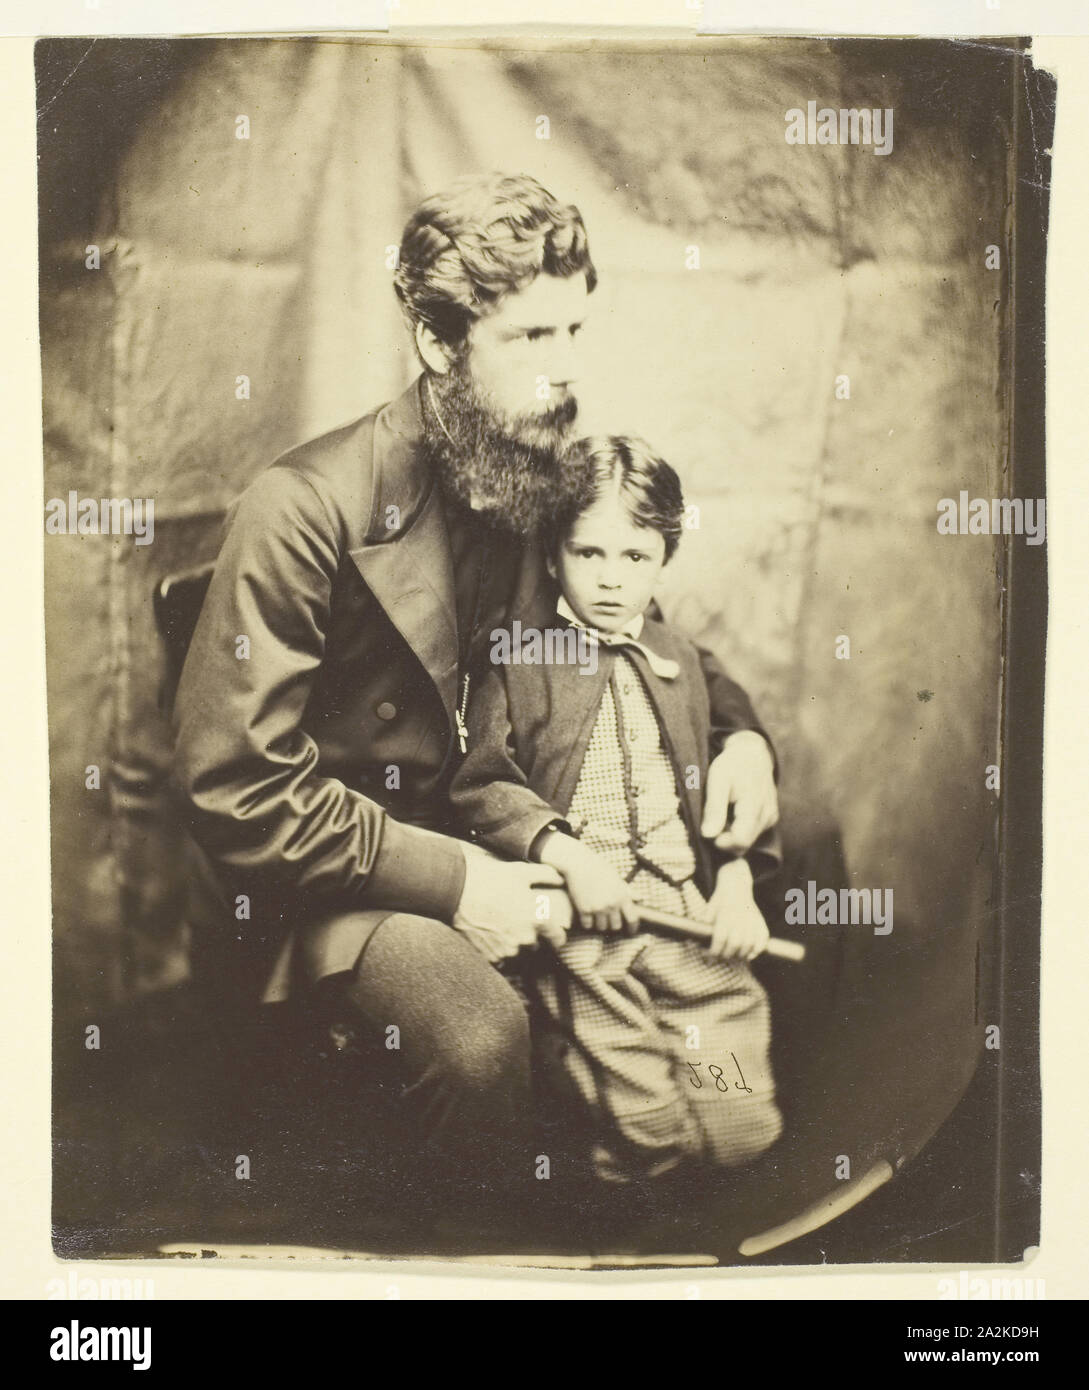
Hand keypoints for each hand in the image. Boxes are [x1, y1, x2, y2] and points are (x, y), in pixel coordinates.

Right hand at [453, 842, 571, 962]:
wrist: (457, 891)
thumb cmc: (491, 878)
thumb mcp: (521, 872)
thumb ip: (546, 875)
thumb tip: (562, 879)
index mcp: (538, 919)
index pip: (559, 939)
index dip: (556, 936)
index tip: (552, 934)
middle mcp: (526, 939)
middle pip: (537, 947)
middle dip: (531, 938)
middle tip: (518, 924)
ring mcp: (508, 951)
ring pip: (519, 955)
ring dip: (515, 947)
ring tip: (503, 930)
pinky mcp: (491, 958)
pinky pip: (502, 962)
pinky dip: (499, 953)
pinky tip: (492, 938)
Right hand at [535, 831, 637, 934]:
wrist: (579, 863)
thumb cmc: (599, 868)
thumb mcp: (616, 878)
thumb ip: (628, 891)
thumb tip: (641, 898)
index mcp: (622, 896)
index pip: (632, 919)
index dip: (632, 928)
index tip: (630, 931)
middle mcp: (612, 904)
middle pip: (616, 926)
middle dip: (612, 924)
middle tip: (608, 920)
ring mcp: (598, 908)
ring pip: (602, 927)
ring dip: (599, 924)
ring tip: (596, 916)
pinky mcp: (584, 910)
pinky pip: (588, 925)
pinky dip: (587, 922)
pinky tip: (586, 915)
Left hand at [700, 858, 768, 960]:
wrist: (735, 886)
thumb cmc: (719, 901)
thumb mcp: (708, 910)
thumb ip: (706, 925)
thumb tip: (700, 942)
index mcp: (725, 913)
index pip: (720, 938)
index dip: (715, 950)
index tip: (711, 957)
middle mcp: (739, 916)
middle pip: (735, 943)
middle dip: (727, 954)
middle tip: (723, 958)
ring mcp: (752, 919)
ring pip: (749, 943)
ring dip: (741, 955)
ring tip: (735, 958)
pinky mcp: (760, 921)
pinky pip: (763, 938)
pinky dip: (757, 950)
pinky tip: (749, 955)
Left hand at [701, 730, 778, 854]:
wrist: (753, 754)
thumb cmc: (732, 765)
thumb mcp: (717, 780)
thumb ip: (714, 808)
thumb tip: (708, 835)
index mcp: (754, 805)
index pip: (740, 840)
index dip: (721, 842)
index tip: (708, 831)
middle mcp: (767, 814)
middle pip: (743, 845)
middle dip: (724, 840)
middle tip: (711, 821)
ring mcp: (771, 817)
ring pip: (747, 841)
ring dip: (731, 835)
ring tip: (722, 813)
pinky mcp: (770, 818)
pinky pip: (752, 834)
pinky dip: (739, 829)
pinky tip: (732, 814)